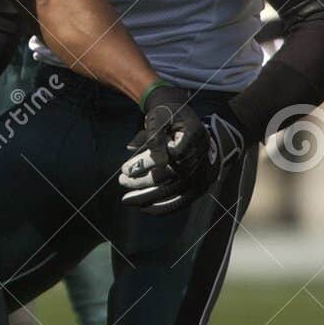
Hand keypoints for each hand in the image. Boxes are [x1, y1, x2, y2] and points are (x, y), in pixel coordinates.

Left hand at [119, 85, 223, 214]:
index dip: (149, 163)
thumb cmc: (169, 116)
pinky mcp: (199, 185)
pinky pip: (181, 201)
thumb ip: (148, 132)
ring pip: (173, 190)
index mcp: (194, 134)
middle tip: (121, 180)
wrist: (188, 123)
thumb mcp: (159, 116)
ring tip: (126, 198)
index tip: (125, 168)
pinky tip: (143, 207)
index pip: (172, 154)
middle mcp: (201, 155)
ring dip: (148, 196)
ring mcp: (202, 172)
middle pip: (171, 174)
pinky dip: (162, 207)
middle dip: (143, 180)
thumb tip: (130, 148)